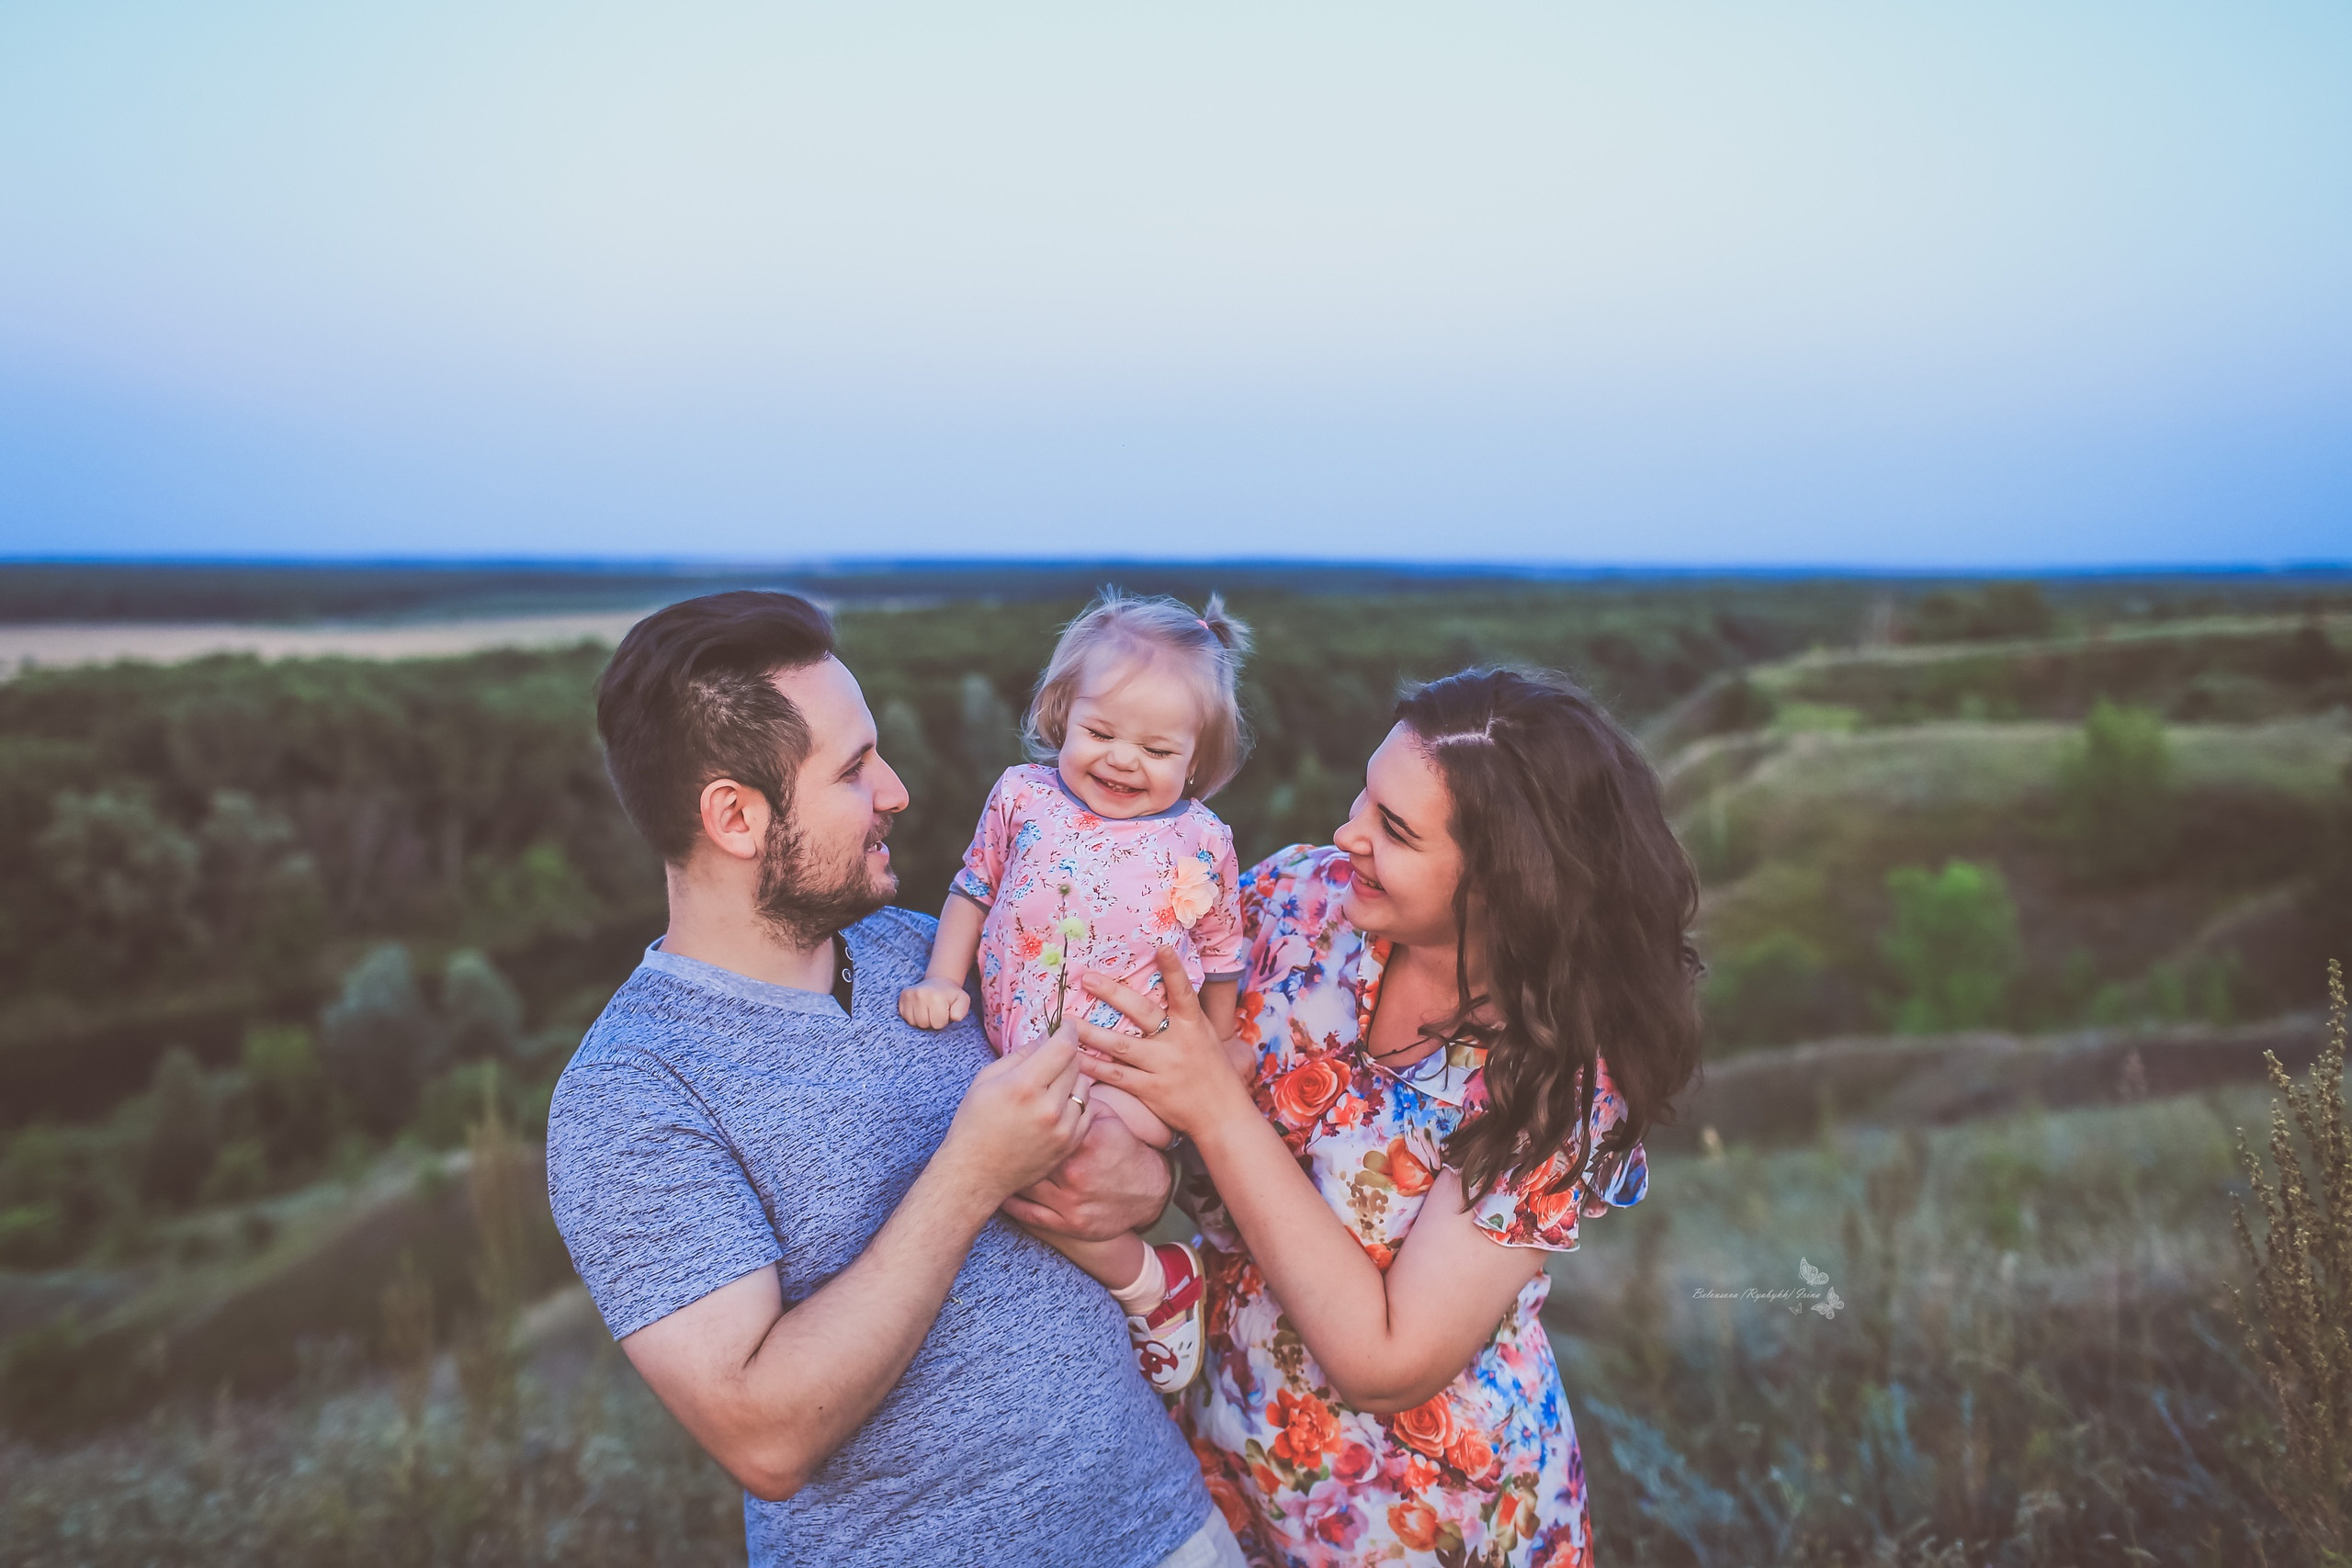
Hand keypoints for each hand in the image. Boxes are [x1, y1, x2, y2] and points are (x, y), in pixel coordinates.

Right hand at [898, 977, 971, 1029]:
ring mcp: (909, 995)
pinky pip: (905, 1018)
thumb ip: (962, 1010)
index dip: (943, 1021)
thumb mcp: (962, 1000)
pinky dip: (913, 1017)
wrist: (939, 982)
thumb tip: (955, 1017)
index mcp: (936, 996)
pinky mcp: (902, 997)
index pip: (938, 1024)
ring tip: (928, 1011)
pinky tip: (920, 1009)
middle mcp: (920, 994)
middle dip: (932, 1022)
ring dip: (922, 1020)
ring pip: (913, 1023)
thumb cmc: (951, 995)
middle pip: (924, 1024)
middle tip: (936, 1011)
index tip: (945, 1012)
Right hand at [937, 1034, 1092, 1201]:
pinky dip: (1077, 1102)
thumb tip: (1047, 1037)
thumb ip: (1021, 1054)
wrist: (977, 1173)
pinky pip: (1088, 1110)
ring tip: (1051, 1084)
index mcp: (1024, 1086)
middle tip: (1051, 1055)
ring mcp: (1063, 1129)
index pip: (1062, 1046)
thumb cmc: (975, 1122)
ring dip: (1071, 1078)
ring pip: (1084, 1085)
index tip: (1065, 1025)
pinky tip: (1059, 1104)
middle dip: (1065, 1053)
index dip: (1067, 1030)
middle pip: (1075, 1063)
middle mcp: (1048, 1107)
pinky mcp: (1070, 1144)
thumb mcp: (987, 1079)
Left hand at [1001, 1110, 1176, 1240]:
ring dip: (1005, 1171)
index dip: (1022, 1111)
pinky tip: (998, 1189)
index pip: (1041, 1120)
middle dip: (1009, 1140)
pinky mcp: (1066, 1224)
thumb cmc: (1124, 1149)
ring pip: (1023, 1184)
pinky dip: (1009, 1202)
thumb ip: (1078, 1099)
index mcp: (1083, 1141)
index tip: (1007, 1104)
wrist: (1147, 1192)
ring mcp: (1069, 1201)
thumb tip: (1050, 1074)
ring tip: (990, 1158)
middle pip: (1028, 1152)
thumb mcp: (1107, 1118)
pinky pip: (1027, 1214)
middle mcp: (1074, 1172)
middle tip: (991, 1131)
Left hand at [1071, 948, 1254, 1138]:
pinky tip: (1072, 1058)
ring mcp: (1162, 1067)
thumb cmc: (1213, 1071)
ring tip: (1066, 1021)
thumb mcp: (1206, 1037)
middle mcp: (1178, 1043)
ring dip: (1091, 1033)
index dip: (1174, 970)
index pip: (1184, 993)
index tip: (1161, 947)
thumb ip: (1185, 1015)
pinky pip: (1116, 1076)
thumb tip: (1170, 982)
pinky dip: (1093, 1067)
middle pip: (1142, 1013)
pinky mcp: (1149, 1090)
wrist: (1222, 1115)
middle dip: (1113, 993)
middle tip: (1086, 978)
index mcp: (1194, 1026)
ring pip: (1120, 1046)